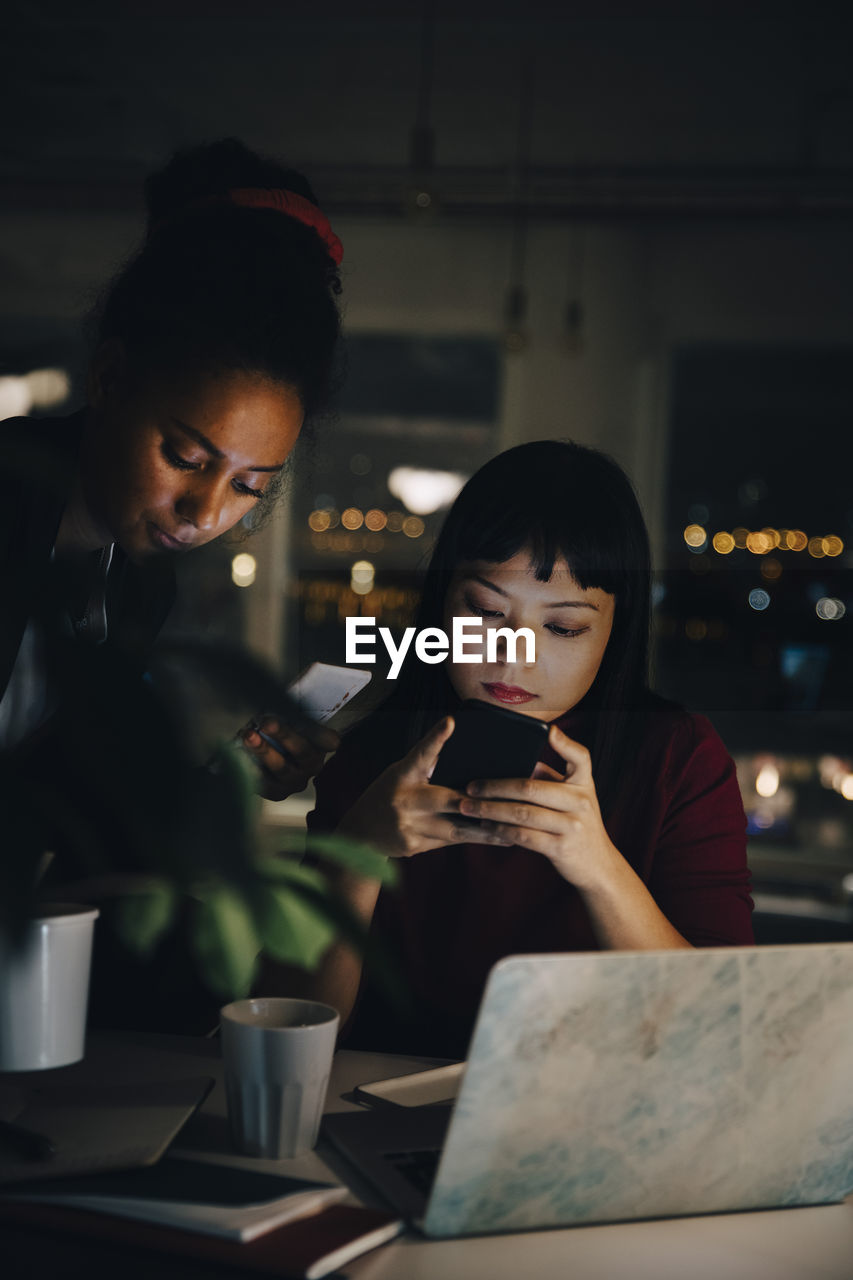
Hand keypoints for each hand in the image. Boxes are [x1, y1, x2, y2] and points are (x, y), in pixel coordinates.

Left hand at [241, 714, 339, 800]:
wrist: (272, 759)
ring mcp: (295, 782)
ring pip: (281, 768)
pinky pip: (263, 783)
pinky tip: (238, 755)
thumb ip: (292, 714)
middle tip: (267, 723)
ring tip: (248, 736)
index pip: (328, 740)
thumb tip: (278, 699)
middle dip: (284, 735)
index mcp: (322, 746)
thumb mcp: (293, 721)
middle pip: (302, 751)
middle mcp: (312, 766)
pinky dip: (250, 768)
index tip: (306, 722)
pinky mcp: (276, 793)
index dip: (320, 733)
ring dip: (263, 751)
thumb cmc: (284, 732)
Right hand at [339, 716, 513, 857]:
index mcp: (402, 775)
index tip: (450, 722)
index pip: (420, 754)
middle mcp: (404, 800)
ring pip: (456, 829)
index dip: (436, 738)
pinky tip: (497, 839)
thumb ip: (425, 765)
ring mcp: (409, 826)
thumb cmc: (387, 795)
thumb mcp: (400, 774)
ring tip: (512, 831)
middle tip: (508, 799)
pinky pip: (450, 842)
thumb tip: (453, 744)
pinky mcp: (414, 846)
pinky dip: (473, 839)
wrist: (360, 834)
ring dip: (486, 830)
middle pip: (449, 799)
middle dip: (480, 802)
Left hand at [457, 724, 620, 889]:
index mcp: (583, 784)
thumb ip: (549, 778)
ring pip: (522, 813)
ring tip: (469, 807)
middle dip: (495, 787)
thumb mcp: (571, 798)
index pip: (581, 758)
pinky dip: (501, 830)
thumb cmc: (576, 823)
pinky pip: (524, 836)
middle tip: (470, 787)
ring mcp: (573, 826)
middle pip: (531, 788)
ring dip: (490, 810)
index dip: (565, 743)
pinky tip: (486, 825)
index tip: (549, 731)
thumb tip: (517, 762)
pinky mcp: (561, 848)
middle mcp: (582, 802)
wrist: (597, 865)